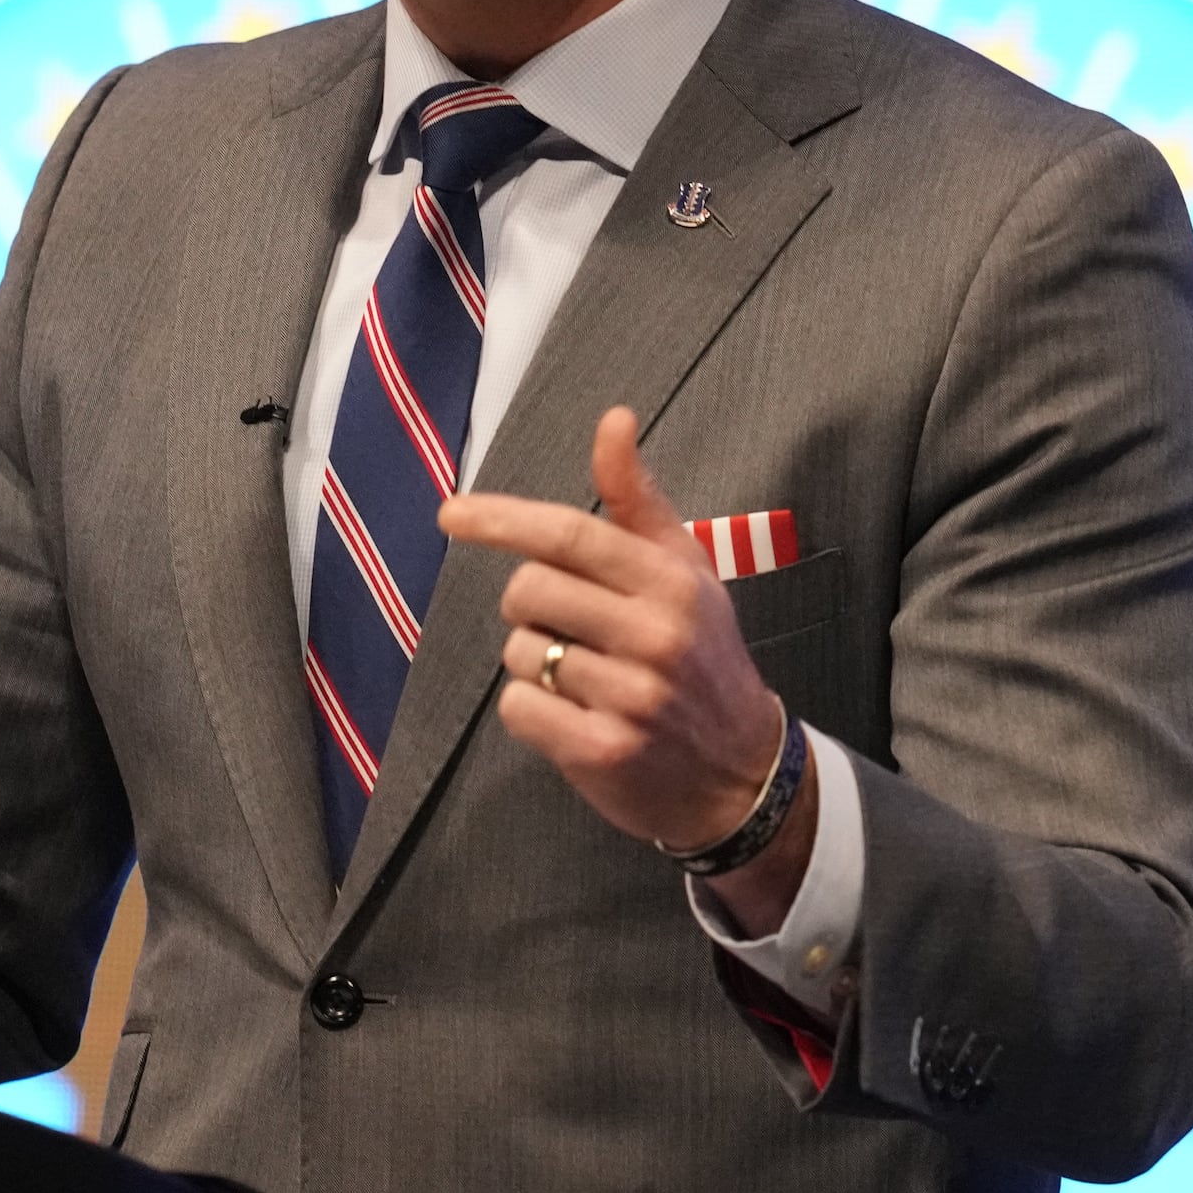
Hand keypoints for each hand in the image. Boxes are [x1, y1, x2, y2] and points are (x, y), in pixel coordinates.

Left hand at [441, 407, 815, 929]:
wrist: (740, 774)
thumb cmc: (702, 657)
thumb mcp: (686, 570)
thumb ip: (637, 499)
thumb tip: (614, 419)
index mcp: (672, 581)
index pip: (570, 534)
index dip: (503, 518)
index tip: (452, 514)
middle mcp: (656, 634)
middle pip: (529, 590)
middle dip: (529, 606)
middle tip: (567, 627)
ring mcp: (631, 696)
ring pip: (519, 652)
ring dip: (533, 662)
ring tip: (585, 678)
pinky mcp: (603, 750)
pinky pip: (519, 706)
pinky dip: (532, 710)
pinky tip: (576, 716)